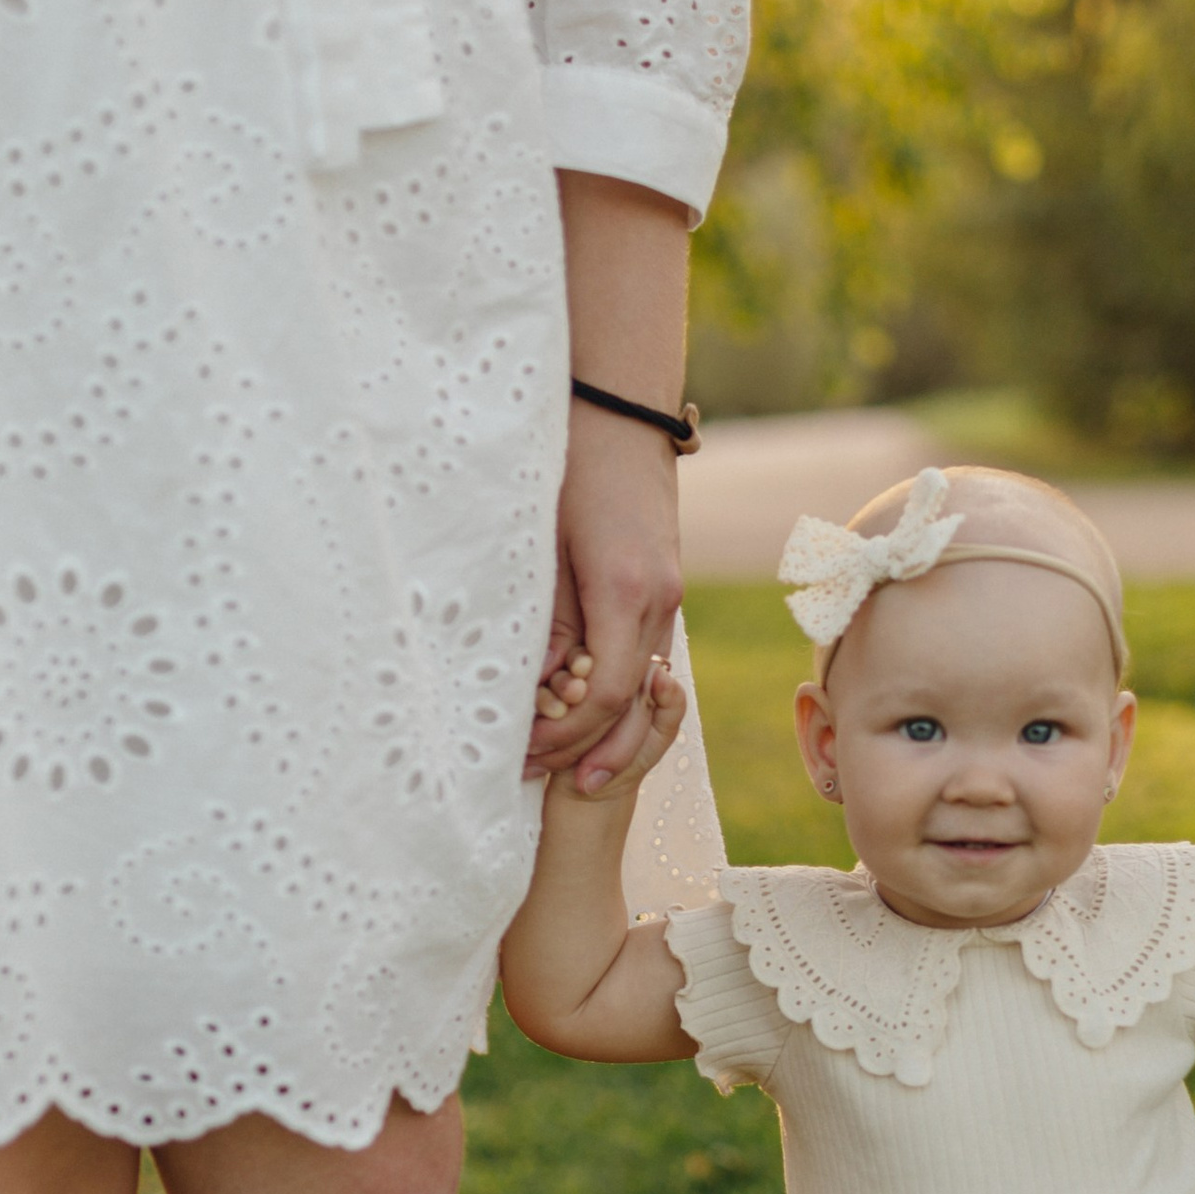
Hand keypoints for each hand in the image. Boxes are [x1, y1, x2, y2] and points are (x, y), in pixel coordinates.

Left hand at [529, 403, 682, 791]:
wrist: (618, 414)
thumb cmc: (568, 468)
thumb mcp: (541, 547)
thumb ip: (541, 622)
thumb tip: (529, 690)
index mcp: (624, 588)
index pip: (606, 692)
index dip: (567, 734)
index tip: (524, 752)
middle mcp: (659, 599)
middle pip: (632, 703)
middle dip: (588, 749)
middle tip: (543, 779)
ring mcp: (669, 595)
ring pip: (646, 688)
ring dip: (612, 734)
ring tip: (572, 769)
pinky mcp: (665, 588)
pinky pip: (645, 658)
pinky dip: (620, 696)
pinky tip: (586, 714)